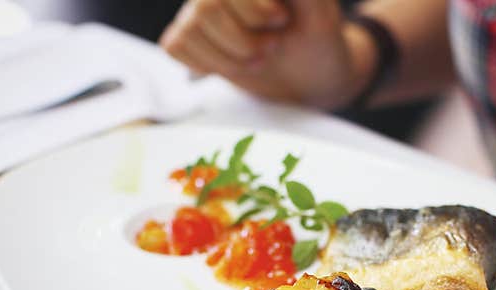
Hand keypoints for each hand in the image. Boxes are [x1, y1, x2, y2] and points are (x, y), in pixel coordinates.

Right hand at [160, 0, 376, 109]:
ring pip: (187, 29)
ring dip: (228, 59)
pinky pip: (174, 45)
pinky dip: (203, 63)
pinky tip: (230, 64)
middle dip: (243, 41)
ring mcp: (202, 7)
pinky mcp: (193, 35)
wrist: (312, 76)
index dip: (253, 10)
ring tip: (257, 58)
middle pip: (205, 8)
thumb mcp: (320, 13)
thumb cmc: (320, 42)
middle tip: (272, 48)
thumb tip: (280, 0)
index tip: (282, 21)